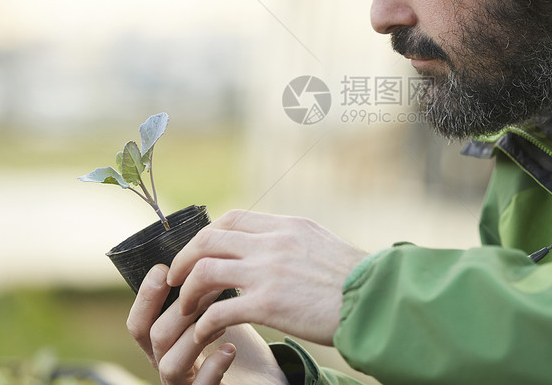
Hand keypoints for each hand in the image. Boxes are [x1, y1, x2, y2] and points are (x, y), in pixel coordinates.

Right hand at [127, 264, 287, 383]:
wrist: (263, 379)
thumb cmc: (238, 340)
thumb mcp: (218, 309)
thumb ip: (202, 286)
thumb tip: (202, 240)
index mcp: (164, 341)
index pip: (138, 322)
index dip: (146, 296)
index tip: (165, 269)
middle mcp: (167, 363)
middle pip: (154, 336)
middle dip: (181, 306)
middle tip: (211, 283)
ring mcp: (185, 384)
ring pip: (169, 363)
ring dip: (195, 333)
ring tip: (224, 313)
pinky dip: (212, 366)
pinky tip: (230, 348)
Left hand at [167, 210, 368, 345]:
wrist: (376, 300)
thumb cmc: (354, 279)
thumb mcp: (321, 244)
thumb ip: (291, 241)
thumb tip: (271, 244)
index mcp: (286, 226)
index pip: (232, 219)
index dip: (206, 235)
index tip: (198, 253)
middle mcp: (273, 242)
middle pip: (209, 239)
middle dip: (184, 259)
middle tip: (175, 278)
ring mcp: (268, 271)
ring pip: (205, 270)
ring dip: (188, 290)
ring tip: (185, 308)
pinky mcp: (268, 304)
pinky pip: (219, 309)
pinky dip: (203, 322)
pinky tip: (203, 332)